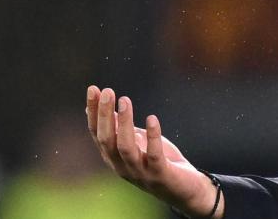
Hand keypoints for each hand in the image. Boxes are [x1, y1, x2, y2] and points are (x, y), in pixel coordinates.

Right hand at [85, 85, 223, 217]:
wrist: (184, 188)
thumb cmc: (158, 161)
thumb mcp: (136, 141)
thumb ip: (118, 128)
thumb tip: (97, 107)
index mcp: (113, 157)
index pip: (97, 133)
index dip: (94, 112)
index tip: (93, 89)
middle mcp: (122, 166)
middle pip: (107, 140)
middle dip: (105, 115)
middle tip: (108, 91)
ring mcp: (140, 172)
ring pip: (125, 147)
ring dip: (124, 123)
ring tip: (125, 100)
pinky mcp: (159, 174)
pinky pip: (153, 154)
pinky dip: (152, 136)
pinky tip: (152, 118)